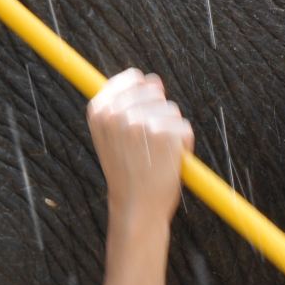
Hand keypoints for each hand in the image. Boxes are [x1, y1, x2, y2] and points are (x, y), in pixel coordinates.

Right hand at [87, 68, 191, 220]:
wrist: (136, 206)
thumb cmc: (127, 170)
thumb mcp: (112, 136)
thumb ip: (126, 104)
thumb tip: (155, 80)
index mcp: (99, 109)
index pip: (133, 78)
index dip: (144, 97)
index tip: (140, 121)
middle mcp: (116, 112)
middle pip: (155, 91)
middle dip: (158, 115)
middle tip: (146, 146)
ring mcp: (140, 122)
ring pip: (172, 110)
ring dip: (171, 131)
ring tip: (156, 155)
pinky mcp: (165, 134)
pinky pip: (185, 128)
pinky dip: (183, 144)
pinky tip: (168, 161)